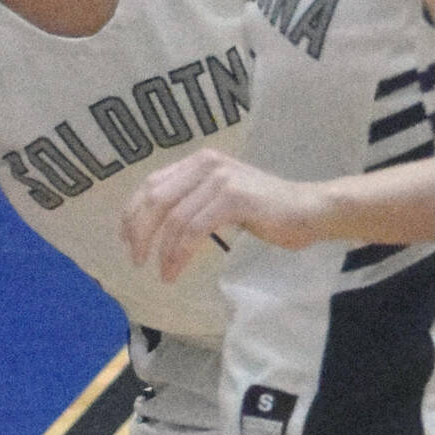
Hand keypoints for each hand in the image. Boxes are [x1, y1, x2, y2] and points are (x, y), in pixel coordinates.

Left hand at [122, 148, 321, 281]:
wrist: (309, 210)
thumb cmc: (266, 210)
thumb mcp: (221, 198)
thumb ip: (192, 200)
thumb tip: (154, 224)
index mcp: (199, 161)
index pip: (152, 183)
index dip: (132, 211)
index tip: (124, 239)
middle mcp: (206, 163)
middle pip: (156, 198)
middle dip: (139, 231)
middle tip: (135, 260)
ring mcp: (220, 178)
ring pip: (174, 218)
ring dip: (162, 251)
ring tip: (162, 273)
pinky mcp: (233, 198)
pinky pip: (194, 229)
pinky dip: (180, 253)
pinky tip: (175, 270)